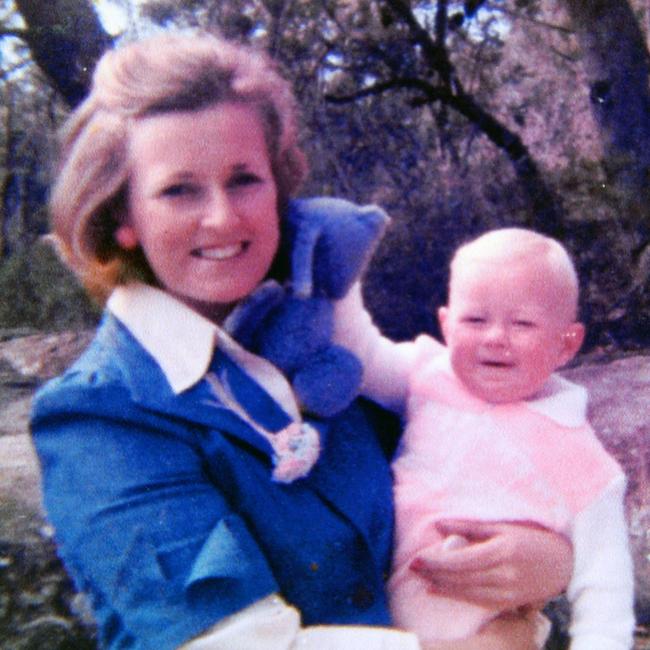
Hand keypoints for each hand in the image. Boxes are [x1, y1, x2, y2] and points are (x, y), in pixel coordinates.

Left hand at [410, 519, 571, 609]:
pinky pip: (477, 601)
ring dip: (440, 585)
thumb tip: (439, 525)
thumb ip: (469, 527)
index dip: (438, 561)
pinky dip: (455, 595)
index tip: (418, 558)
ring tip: (421, 577)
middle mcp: (504, 575)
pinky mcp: (509, 602)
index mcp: (501, 551)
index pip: (462, 559)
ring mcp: (508, 592)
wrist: (564, 563)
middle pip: (462, 577)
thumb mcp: (502, 527)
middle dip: (434, 573)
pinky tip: (437, 590)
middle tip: (412, 567)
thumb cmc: (531, 539)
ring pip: (467, 591)